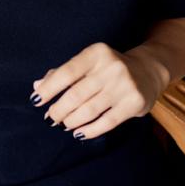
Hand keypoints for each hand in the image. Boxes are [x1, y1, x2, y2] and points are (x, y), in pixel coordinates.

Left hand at [30, 42, 171, 140]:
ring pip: (89, 110)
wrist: (148, 71)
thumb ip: (62, 73)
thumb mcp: (88, 63)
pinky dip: (89, 130)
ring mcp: (124, 85)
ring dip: (71, 121)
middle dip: (58, 110)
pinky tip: (79, 132)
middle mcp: (111, 67)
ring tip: (64, 124)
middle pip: (76, 95)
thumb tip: (37, 86)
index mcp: (96, 53)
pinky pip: (106, 122)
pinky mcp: (134, 103)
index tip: (36, 101)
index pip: (66, 72)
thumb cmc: (108, 69)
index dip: (48, 89)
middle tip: (51, 118)